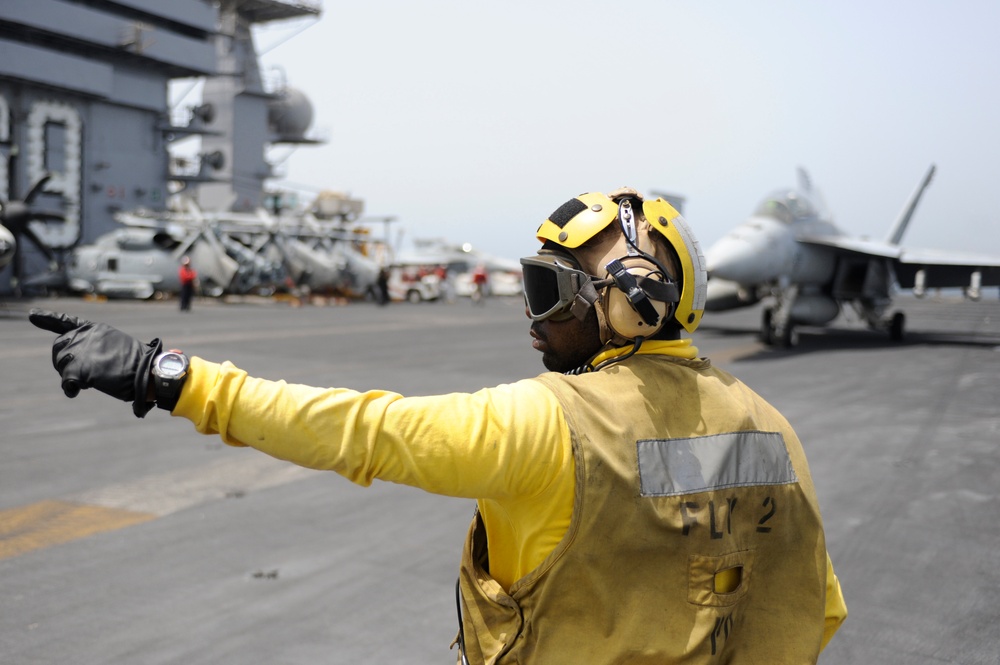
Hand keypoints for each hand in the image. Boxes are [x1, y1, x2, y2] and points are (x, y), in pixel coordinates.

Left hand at [29, 309, 162, 417]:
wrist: (147, 372)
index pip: (66, 321)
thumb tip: (75, 365)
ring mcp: (81, 351)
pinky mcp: (80, 369)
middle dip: (63, 363)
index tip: (32, 315)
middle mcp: (84, 335)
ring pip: (60, 366)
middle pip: (58, 348)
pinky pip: (66, 382)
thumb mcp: (115, 346)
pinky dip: (70, 389)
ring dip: (71, 376)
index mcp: (94, 328)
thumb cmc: (137, 363)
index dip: (48, 318)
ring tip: (90, 380)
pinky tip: (77, 391)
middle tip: (80, 375)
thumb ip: (94, 348)